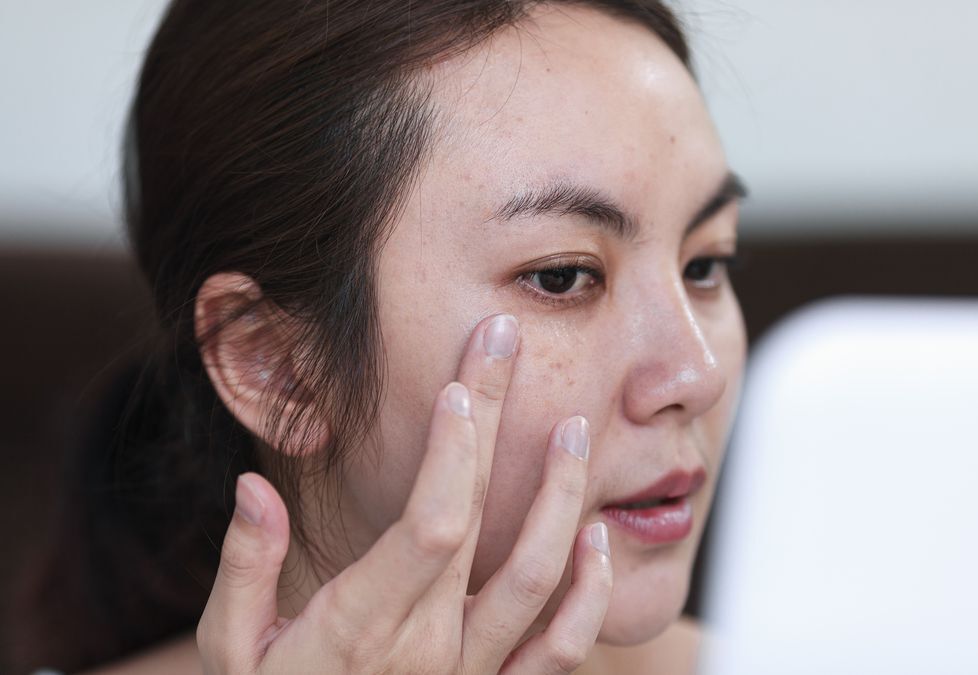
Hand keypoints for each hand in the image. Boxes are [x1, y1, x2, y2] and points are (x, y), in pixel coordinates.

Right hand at [196, 313, 612, 672]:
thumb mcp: (232, 654)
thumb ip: (243, 571)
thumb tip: (253, 488)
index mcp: (361, 625)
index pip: (428, 523)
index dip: (451, 451)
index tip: (459, 386)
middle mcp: (428, 647)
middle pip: (479, 518)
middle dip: (494, 419)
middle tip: (505, 342)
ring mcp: (471, 674)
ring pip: (535, 577)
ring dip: (562, 496)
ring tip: (575, 428)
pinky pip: (560, 651)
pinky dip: (590, 594)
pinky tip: (601, 539)